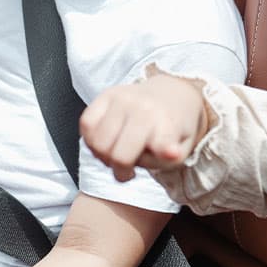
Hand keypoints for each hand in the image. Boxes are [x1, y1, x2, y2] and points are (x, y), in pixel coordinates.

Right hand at [80, 74, 206, 181]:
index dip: (164, 150)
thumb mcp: (181, 150)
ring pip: (97, 142)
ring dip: (103, 156)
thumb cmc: (172, 129)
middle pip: (118, 155)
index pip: (161, 142)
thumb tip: (167, 153)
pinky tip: (105, 141)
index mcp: (166, 123)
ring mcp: (121, 98)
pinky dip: (90, 140)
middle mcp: (142, 107)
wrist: (169, 96)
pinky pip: (85, 124)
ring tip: (116, 153)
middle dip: (120, 171)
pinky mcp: (105, 95)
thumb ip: (167, 159)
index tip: (170, 152)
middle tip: (128, 169)